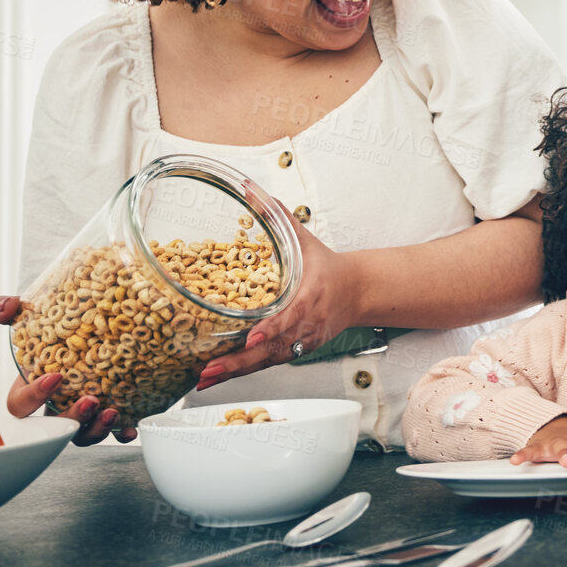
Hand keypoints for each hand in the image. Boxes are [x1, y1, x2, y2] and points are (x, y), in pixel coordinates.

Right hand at [0, 295, 135, 444]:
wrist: (87, 331)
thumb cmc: (51, 332)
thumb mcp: (31, 318)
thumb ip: (10, 311)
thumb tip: (6, 306)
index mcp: (30, 388)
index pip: (20, 404)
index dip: (33, 396)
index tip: (55, 377)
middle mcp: (53, 406)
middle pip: (53, 428)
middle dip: (71, 419)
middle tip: (91, 401)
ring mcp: (78, 413)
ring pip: (81, 435)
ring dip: (97, 429)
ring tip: (114, 412)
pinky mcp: (104, 414)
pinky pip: (111, 432)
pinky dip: (121, 433)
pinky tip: (131, 431)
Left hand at [196, 220, 360, 388]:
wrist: (359, 292)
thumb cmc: (329, 266)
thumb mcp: (305, 239)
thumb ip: (277, 216)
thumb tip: (250, 188)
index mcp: (313, 294)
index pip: (292, 315)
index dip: (271, 328)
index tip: (250, 338)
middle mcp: (309, 323)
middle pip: (274, 347)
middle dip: (240, 360)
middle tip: (210, 369)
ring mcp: (305, 339)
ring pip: (270, 360)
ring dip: (237, 371)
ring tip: (206, 378)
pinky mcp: (299, 350)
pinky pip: (271, 362)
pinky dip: (246, 371)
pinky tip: (220, 375)